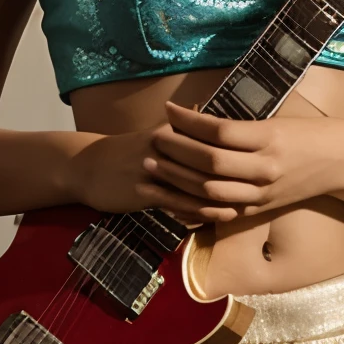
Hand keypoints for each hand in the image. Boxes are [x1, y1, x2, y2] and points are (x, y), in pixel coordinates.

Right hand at [64, 125, 241, 225]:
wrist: (87, 165)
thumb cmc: (128, 153)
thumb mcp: (157, 135)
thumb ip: (186, 131)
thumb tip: (214, 124)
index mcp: (172, 131)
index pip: (210, 141)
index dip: (235, 155)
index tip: (256, 166)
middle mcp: (164, 147)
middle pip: (206, 163)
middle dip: (232, 178)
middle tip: (257, 192)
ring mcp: (153, 170)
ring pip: (193, 186)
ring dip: (217, 199)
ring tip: (239, 209)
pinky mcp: (142, 191)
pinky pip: (174, 203)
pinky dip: (194, 212)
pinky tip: (209, 219)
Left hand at [143, 101, 343, 217]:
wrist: (343, 161)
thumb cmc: (310, 132)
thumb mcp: (277, 121)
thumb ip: (241, 127)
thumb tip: (199, 120)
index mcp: (268, 139)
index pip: (217, 132)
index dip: (188, 122)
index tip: (168, 108)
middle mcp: (264, 168)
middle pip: (209, 162)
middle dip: (175, 151)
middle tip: (152, 138)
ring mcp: (262, 192)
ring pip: (210, 191)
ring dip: (177, 178)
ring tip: (154, 164)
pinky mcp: (260, 209)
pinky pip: (220, 211)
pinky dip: (192, 205)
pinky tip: (172, 196)